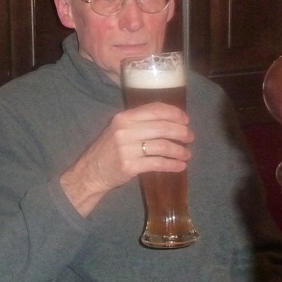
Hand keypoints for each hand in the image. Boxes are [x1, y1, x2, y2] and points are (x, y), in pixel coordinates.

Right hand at [59, 102, 194, 216]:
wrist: (90, 172)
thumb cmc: (109, 149)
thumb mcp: (120, 129)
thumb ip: (140, 122)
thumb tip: (171, 120)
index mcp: (124, 117)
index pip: (155, 109)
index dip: (174, 113)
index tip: (186, 119)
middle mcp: (125, 130)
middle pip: (162, 127)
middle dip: (181, 132)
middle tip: (190, 137)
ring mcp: (126, 149)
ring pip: (162, 146)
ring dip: (179, 150)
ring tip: (187, 154)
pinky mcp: (129, 166)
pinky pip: (157, 163)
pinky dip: (172, 164)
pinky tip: (180, 166)